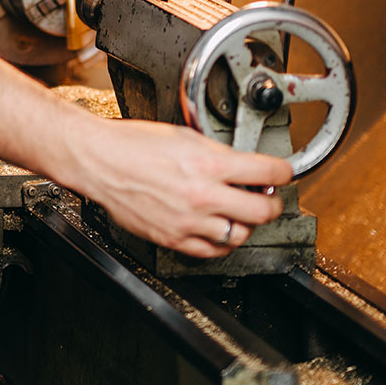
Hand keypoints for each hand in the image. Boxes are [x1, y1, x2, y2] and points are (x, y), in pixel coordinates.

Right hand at [74, 117, 291, 258]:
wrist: (99, 161)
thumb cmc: (133, 143)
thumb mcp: (183, 134)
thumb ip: (216, 151)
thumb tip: (241, 164)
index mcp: (207, 163)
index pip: (266, 172)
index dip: (284, 172)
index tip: (286, 172)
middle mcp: (202, 195)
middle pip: (262, 210)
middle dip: (272, 202)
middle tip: (270, 196)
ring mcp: (189, 221)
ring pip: (240, 234)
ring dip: (247, 223)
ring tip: (242, 212)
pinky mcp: (174, 238)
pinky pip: (212, 250)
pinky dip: (222, 241)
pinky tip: (219, 228)